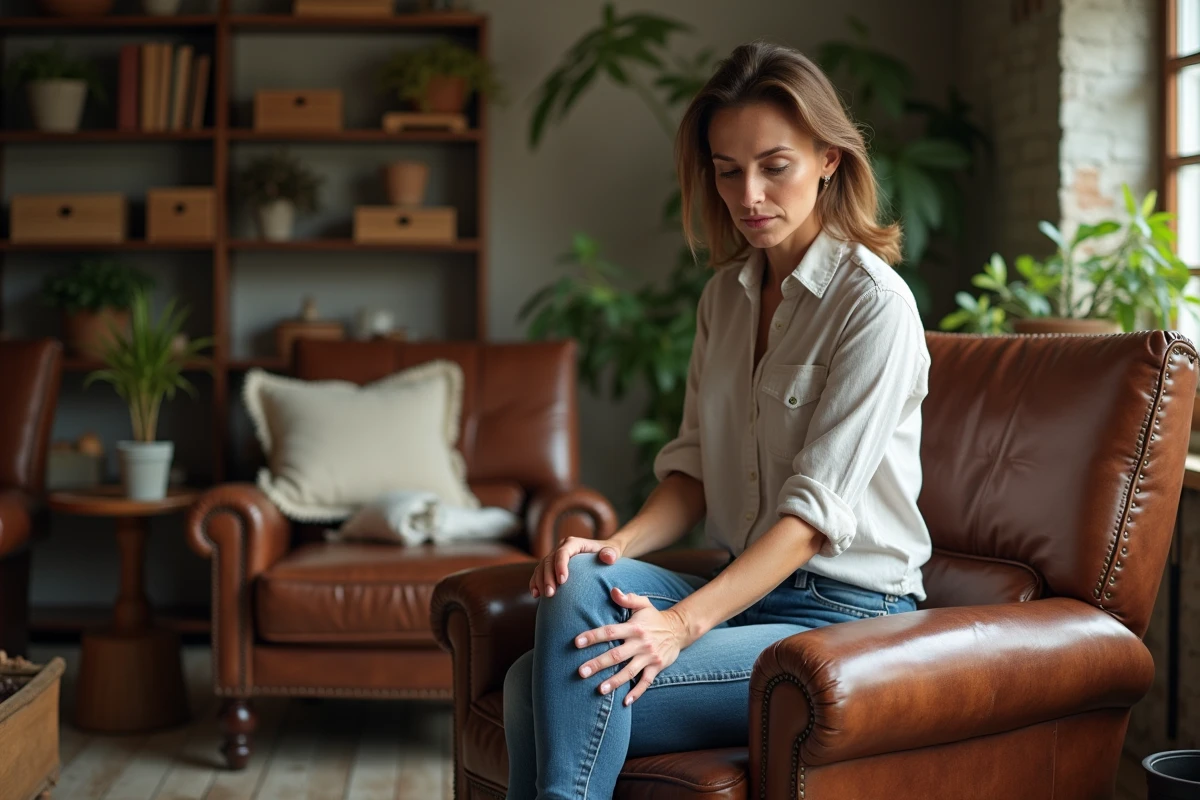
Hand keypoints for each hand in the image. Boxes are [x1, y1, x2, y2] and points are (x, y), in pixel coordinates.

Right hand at [529, 535, 623, 598]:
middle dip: (548, 577)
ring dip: (540, 581)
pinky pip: (539, 573)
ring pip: (541, 567)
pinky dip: (535, 582)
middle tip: (551, 593)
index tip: (563, 581)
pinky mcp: (551, 566)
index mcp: (574, 543)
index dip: (560, 565)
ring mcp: (555, 556)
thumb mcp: (613, 552)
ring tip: (544, 596)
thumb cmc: (609, 554)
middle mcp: (562, 547)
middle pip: (549, 560)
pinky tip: (535, 595)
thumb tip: (608, 557)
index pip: (563, 552)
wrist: (603, 555)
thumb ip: (611, 554)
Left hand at [574, 588, 690, 705]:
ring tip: (599, 690)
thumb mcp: (643, 604)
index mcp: (634, 627)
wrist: (679, 629)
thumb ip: (627, 598)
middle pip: (616, 655)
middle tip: (581, 672)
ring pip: (629, 672)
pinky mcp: (656, 667)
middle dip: (598, 664)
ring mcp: (649, 657)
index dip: (593, 636)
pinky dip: (636, 693)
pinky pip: (645, 682)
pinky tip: (625, 702)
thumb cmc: (654, 617)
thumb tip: (612, 590)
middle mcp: (640, 643)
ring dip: (614, 681)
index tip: (577, 642)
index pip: (610, 631)